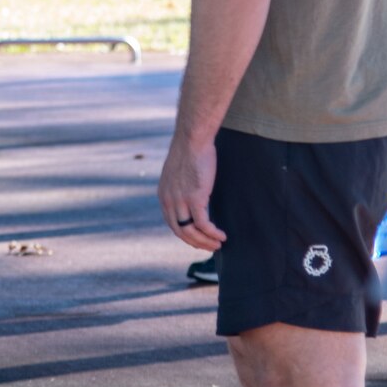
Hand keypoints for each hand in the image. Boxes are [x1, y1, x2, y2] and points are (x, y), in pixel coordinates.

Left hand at [158, 132, 226, 251]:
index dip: (185, 235)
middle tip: (209, 247)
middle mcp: (169, 201)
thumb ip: (181, 184)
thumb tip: (190, 189)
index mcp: (164, 195)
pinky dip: (213, 233)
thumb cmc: (190, 150)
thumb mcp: (179, 171)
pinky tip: (222, 236)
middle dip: (196, 243)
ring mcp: (181, 201)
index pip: (172, 223)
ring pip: (192, 232)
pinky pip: (203, 224)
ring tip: (218, 245)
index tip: (198, 239)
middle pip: (181, 232)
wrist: (192, 139)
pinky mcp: (195, 199)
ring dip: (206, 241)